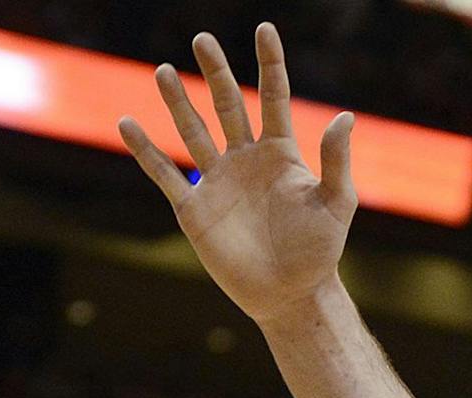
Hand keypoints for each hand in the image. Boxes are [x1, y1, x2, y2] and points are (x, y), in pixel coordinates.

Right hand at [118, 25, 357, 325]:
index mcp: (281, 153)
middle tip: (203, 39)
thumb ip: (335, 161)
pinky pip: (165, 174)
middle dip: (216, 72)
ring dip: (178, 101)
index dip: (270, 63)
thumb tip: (344, 116)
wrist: (290, 294)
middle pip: (227, 104)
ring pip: (193, 131)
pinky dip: (145, 150)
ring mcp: (218, 181)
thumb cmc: (319, 251)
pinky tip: (127, 124)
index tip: (264, 29)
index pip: (273, 97)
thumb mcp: (335, 203)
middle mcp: (246, 160)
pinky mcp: (195, 208)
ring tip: (164, 70)